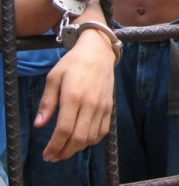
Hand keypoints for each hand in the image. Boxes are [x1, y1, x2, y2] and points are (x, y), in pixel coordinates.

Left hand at [34, 29, 114, 160]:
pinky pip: (103, 131)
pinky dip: (93, 140)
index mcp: (73, 96)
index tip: (47, 154)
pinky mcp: (110, 106)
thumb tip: (39, 124)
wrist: (99, 52)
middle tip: (55, 155)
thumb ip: (47, 101)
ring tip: (67, 148)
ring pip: (91, 137)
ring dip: (78, 148)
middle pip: (78, 138)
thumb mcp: (54, 77)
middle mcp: (90, 104)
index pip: (64, 129)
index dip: (54, 146)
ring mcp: (102, 106)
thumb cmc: (74, 62)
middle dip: (65, 152)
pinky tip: (83, 139)